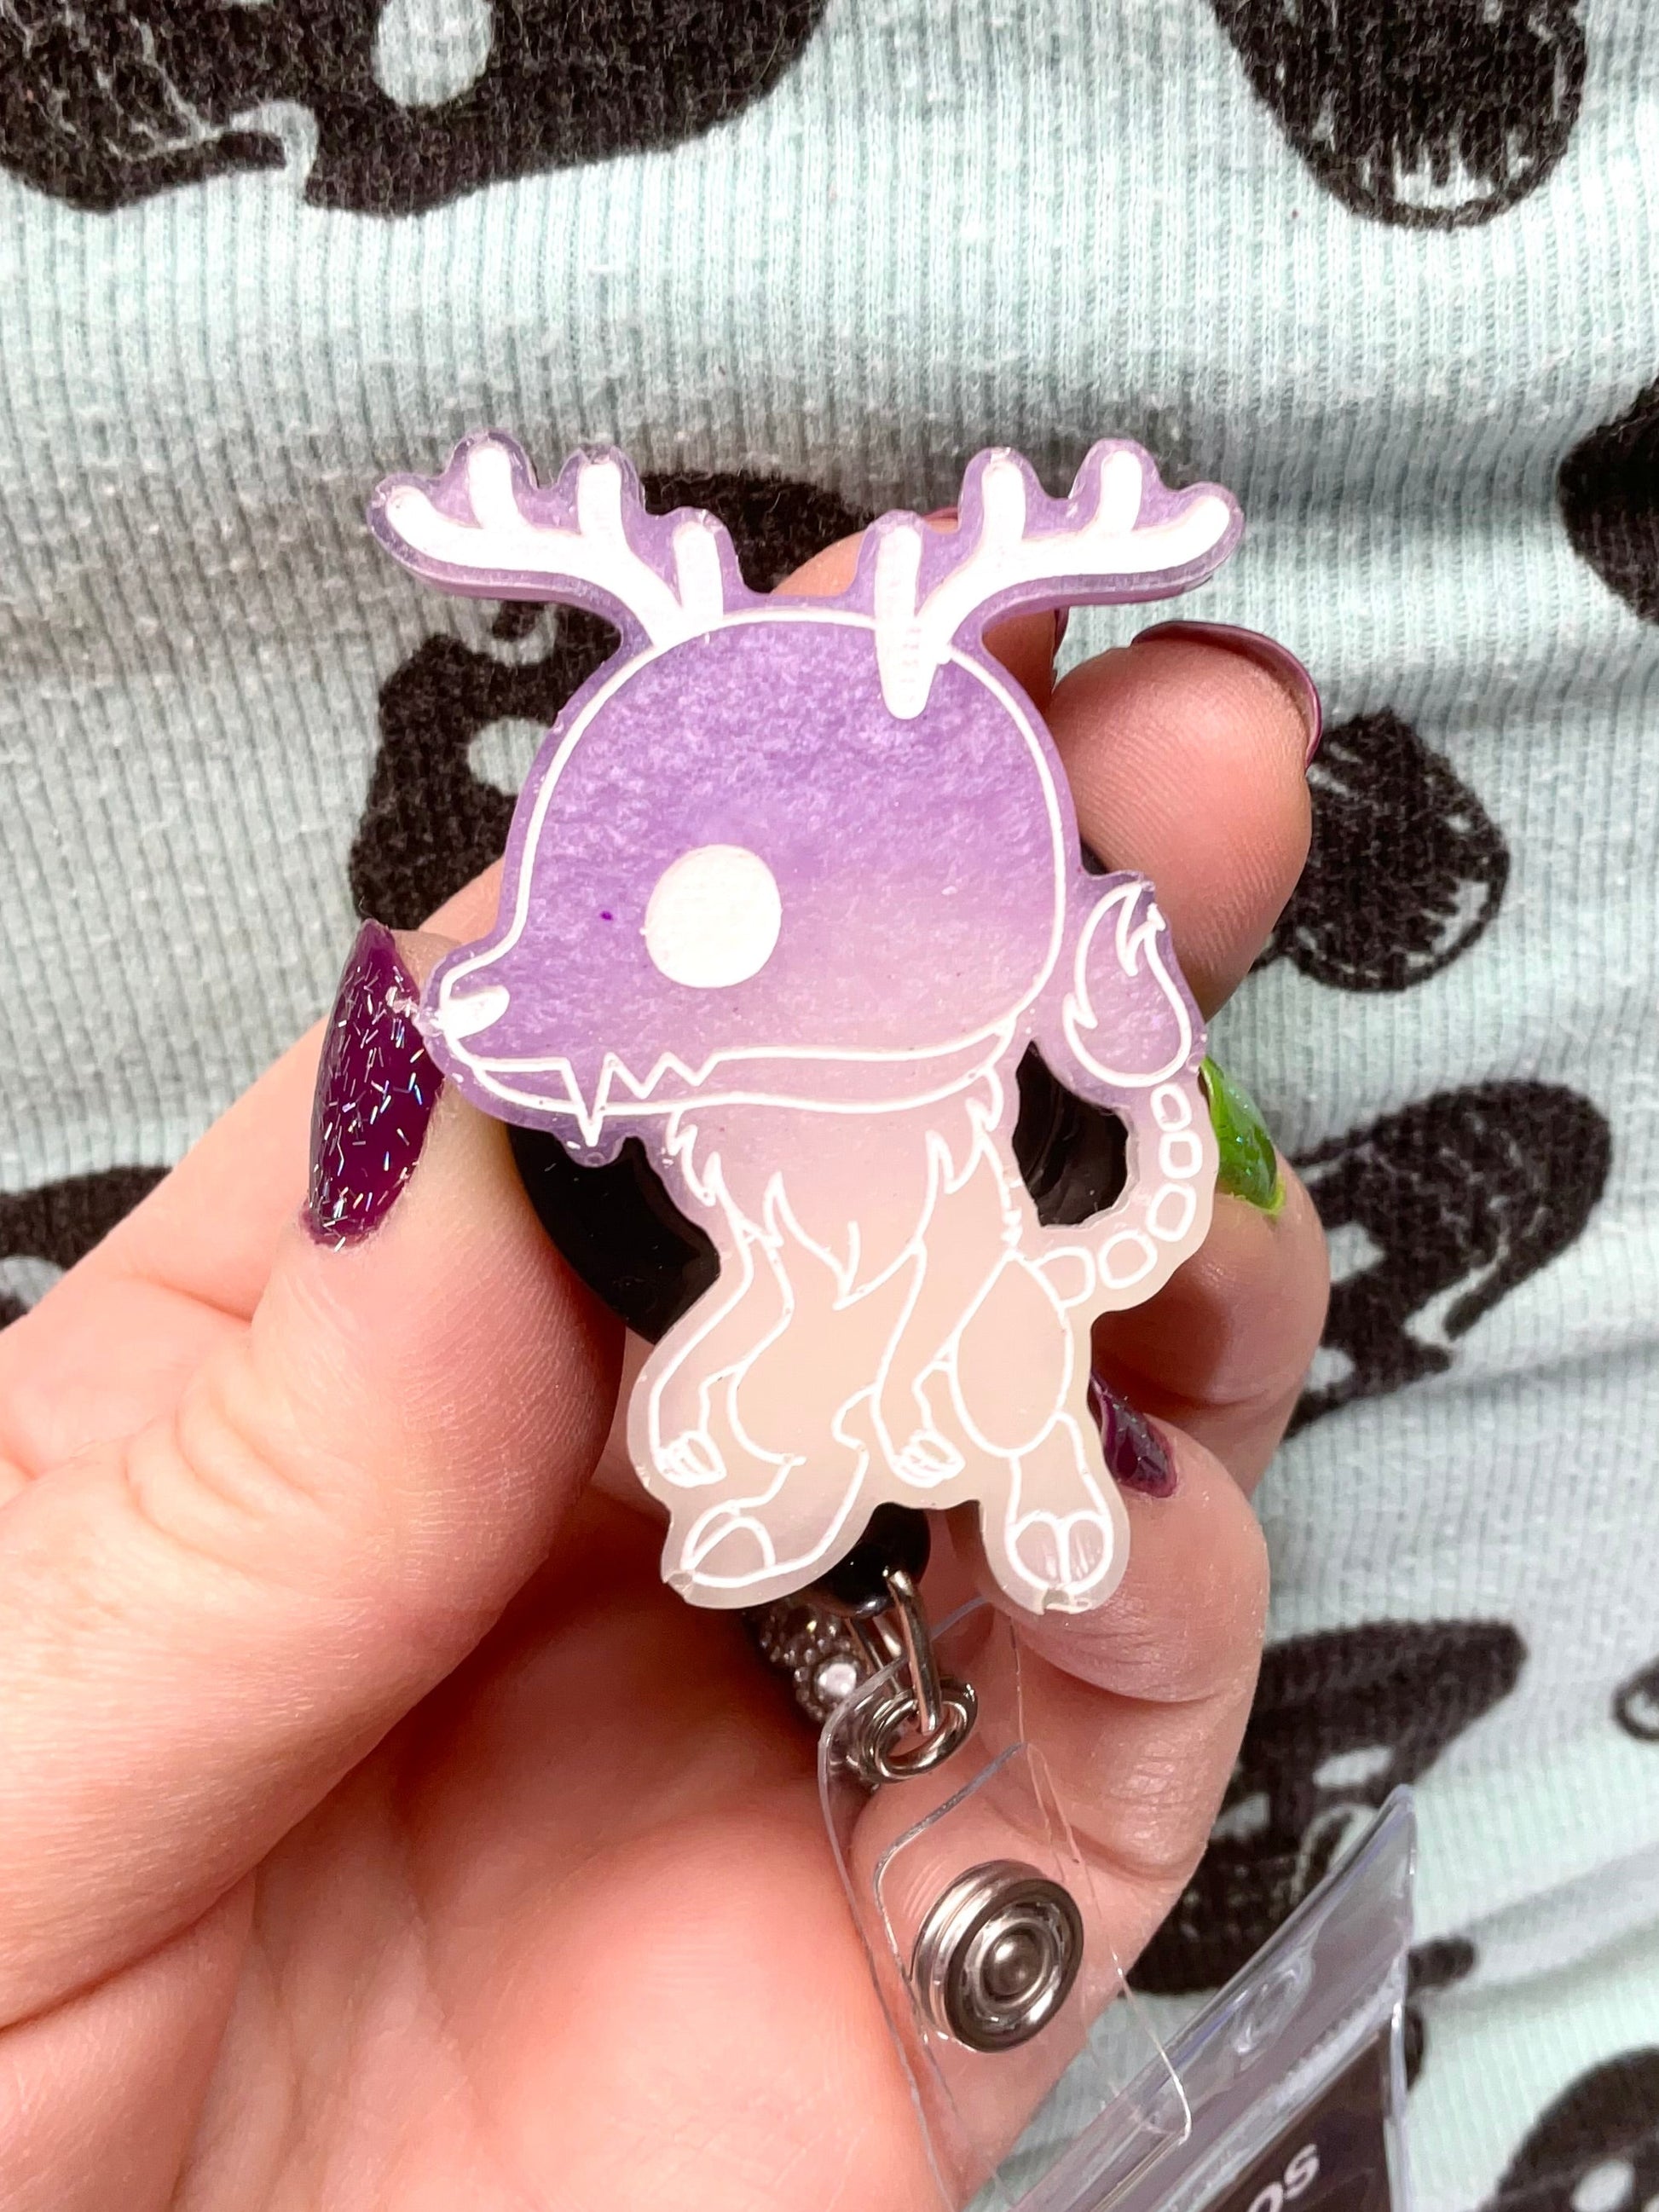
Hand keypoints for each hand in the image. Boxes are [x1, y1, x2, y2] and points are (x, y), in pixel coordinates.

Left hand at [0, 553, 1325, 2210]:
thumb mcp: (6, 1747)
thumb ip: (249, 1481)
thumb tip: (472, 1144)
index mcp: (339, 1388)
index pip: (558, 1051)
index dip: (722, 843)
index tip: (873, 669)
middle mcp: (592, 1502)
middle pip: (841, 1180)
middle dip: (1009, 957)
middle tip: (1171, 766)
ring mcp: (775, 1702)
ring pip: (1027, 1411)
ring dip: (1127, 1260)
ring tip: (1168, 1169)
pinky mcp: (922, 1938)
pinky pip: (1105, 1740)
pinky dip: (1167, 1602)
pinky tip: (1136, 1519)